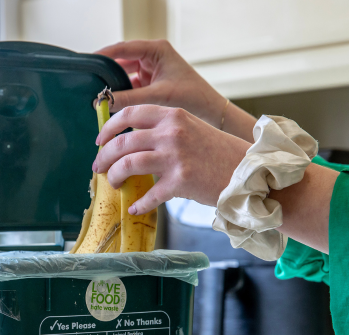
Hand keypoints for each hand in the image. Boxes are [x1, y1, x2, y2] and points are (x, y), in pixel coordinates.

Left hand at [92, 105, 250, 214]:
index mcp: (172, 116)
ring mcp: (175, 157)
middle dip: (104, 157)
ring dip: (115, 177)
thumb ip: (164, 129)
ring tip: (114, 184)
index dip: (108, 127)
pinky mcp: (180, 181)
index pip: (129, 113)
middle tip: (99, 167)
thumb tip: (131, 140)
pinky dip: (139, 203)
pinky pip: (149, 195)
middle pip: (122, 142)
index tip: (99, 141)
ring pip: (128, 164)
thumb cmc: (219, 152)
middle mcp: (171, 133)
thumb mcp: (192, 128)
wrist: (249, 172)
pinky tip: (135, 207)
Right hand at [96, 40, 256, 141]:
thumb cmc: (192, 98)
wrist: (211, 113)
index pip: (123, 48)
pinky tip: (110, 104)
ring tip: (97, 95)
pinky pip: (129, 87)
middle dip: (106, 73)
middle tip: (88, 82)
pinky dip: (120, 95)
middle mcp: (152, 57)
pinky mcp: (149, 85)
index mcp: (157, 50)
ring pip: (123, 75)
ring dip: (112, 86)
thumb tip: (103, 102)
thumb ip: (129, 99)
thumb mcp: (158, 96)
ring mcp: (150, 71)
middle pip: (120, 61)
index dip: (104, 55)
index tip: (87, 63)